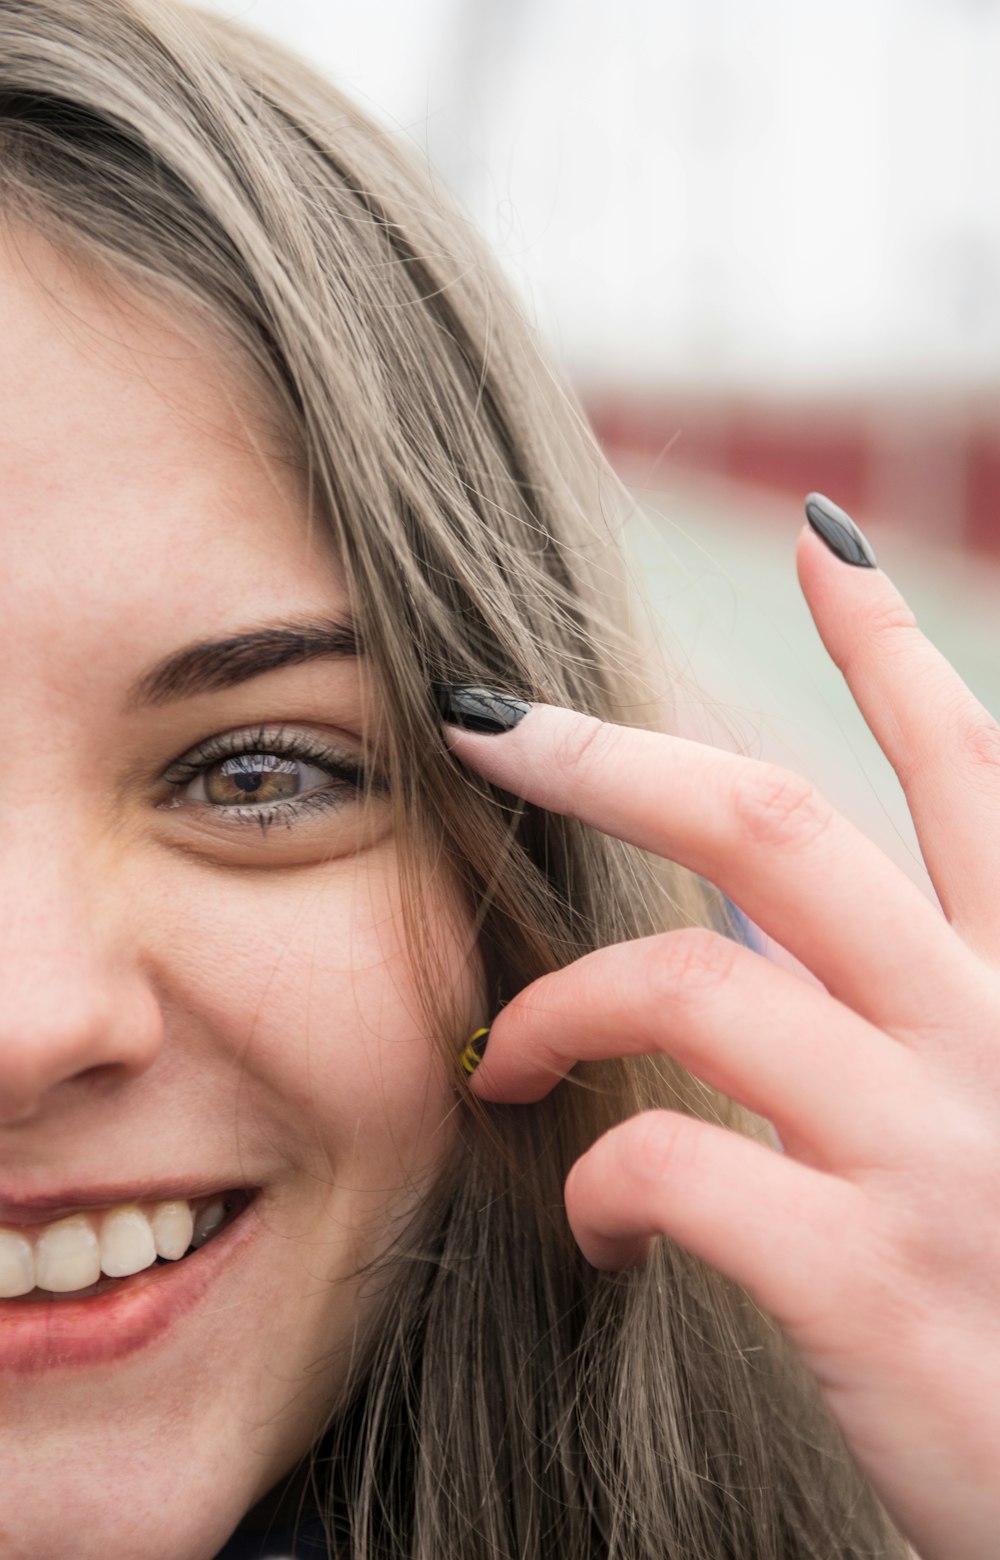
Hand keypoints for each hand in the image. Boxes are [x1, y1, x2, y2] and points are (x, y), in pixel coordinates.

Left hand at [443, 519, 999, 1559]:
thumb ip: (913, 1020)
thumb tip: (765, 944)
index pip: (967, 774)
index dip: (890, 648)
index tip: (820, 546)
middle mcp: (990, 1039)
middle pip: (774, 826)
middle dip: (609, 753)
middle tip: (486, 720)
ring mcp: (935, 1151)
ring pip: (692, 981)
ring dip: (564, 1001)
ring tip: (508, 1053)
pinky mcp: (875, 1280)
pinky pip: (673, 1167)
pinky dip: (600, 1183)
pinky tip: (597, 1225)